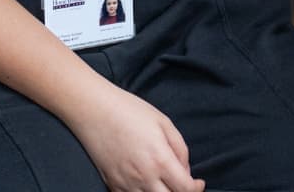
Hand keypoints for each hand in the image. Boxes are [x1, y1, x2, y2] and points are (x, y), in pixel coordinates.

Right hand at [70, 83, 203, 191]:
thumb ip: (180, 148)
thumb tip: (186, 170)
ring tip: (163, 181)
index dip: (197, 189)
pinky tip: (146, 182)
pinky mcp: (113, 186)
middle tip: (181, 183)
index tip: (198, 183)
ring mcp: (127, 184)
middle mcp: (144, 177)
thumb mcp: (163, 122)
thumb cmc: (129, 111)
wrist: (95, 110)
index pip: (185, 189)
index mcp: (160, 159)